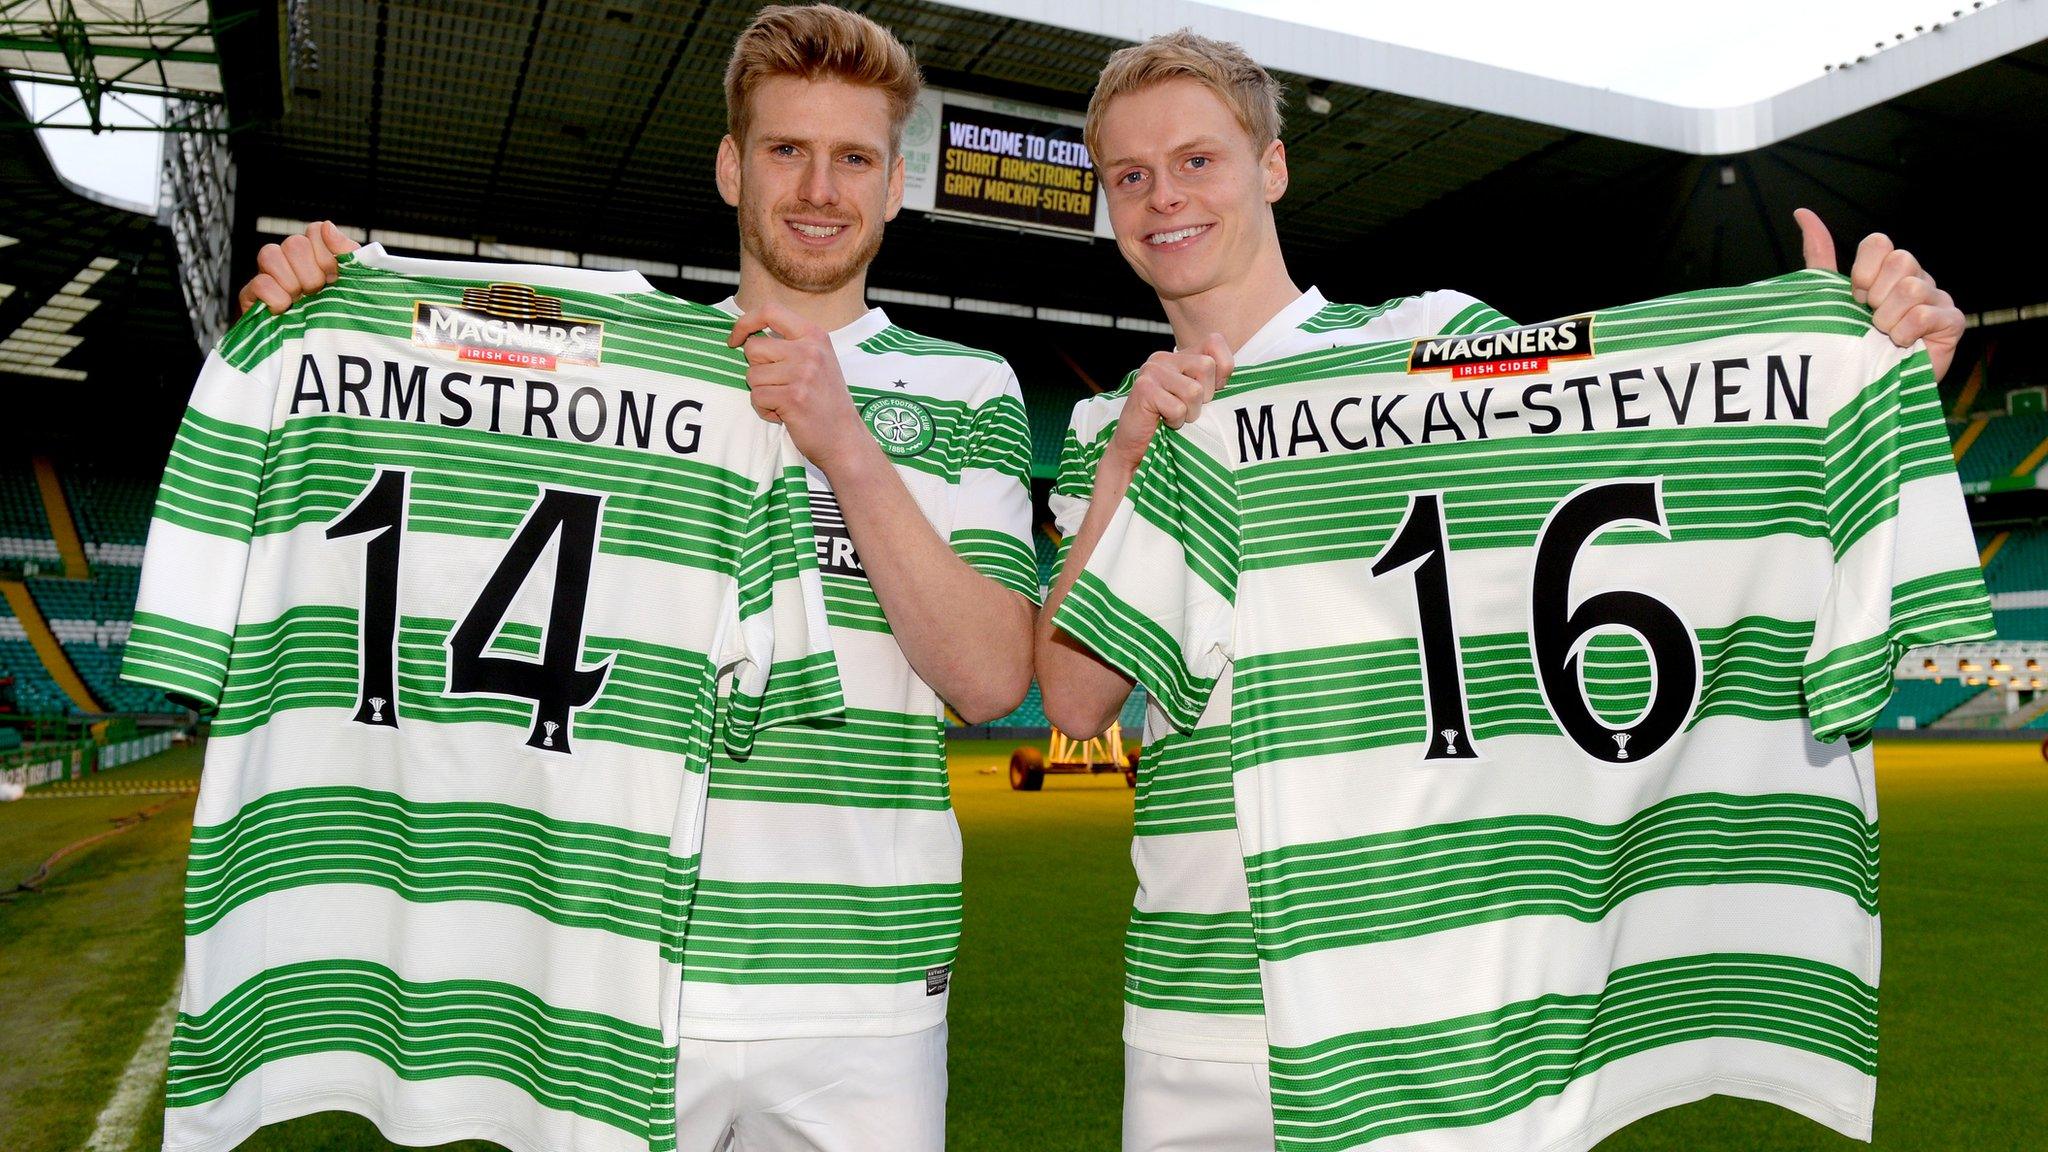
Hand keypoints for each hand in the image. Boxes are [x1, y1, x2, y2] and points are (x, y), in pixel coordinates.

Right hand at [237, 221, 357, 314]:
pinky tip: (284, 309)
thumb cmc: (345, 318)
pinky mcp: (252, 297)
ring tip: (300, 301)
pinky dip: (276, 298)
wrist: (329, 355)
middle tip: (317, 293)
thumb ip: (347, 253)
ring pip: (269, 255)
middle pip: (294, 243)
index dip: (326, 254)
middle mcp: (292, 261)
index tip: (335, 276)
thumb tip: (327, 227)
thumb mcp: (356, 285)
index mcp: (317, 255)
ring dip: (292, 283)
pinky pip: (259, 283)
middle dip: (312, 273)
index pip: (315, 231)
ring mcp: (270, 276)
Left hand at [728, 303, 871, 473]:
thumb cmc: (825, 400)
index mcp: (814, 335)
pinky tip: (785, 414)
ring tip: (785, 401)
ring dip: (762, 392)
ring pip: (752, 375)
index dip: (745, 322)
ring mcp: (802, 373)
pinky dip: (764, 410)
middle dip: (757, 369)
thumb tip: (747, 334)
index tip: (735, 339)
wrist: (844, 438)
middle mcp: (809, 350)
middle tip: (778, 384)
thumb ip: (790, 343)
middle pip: (753, 348)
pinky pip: (756, 397)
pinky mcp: (793, 397)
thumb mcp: (817, 360)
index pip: (770, 310)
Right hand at [1104, 332, 1232, 472]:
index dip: (1222, 369)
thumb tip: (1247, 377)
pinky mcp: (1143, 388)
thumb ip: (1215, 381)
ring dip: (1190, 412)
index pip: (1215, 342)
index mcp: (1180, 355)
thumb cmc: (1171, 424)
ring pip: (1194, 390)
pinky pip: (1178, 407)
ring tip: (1175, 416)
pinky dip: (1175, 421)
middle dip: (1205, 396)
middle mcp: (1164, 357)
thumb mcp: (1199, 398)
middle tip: (1188, 408)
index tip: (1213, 390)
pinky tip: (1163, 422)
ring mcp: (1152, 370)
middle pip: (1207, 366)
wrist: (1136, 450)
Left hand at [1797, 208, 1961, 380]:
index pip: (1878, 243)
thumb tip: (1802, 213)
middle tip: (1870, 320)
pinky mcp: (1952, 322)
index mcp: (1888, 269)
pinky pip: (1925, 315)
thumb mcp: (1829, 296)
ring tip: (1883, 336)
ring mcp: (1937, 299)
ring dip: (1887, 319)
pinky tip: (1901, 346)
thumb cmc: (1850, 343)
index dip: (1862, 272)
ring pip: (1911, 289)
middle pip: (1900, 261)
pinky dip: (1905, 334)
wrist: (1866, 388)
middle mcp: (1916, 278)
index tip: (1854, 297)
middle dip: (1876, 296)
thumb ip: (1820, 257)